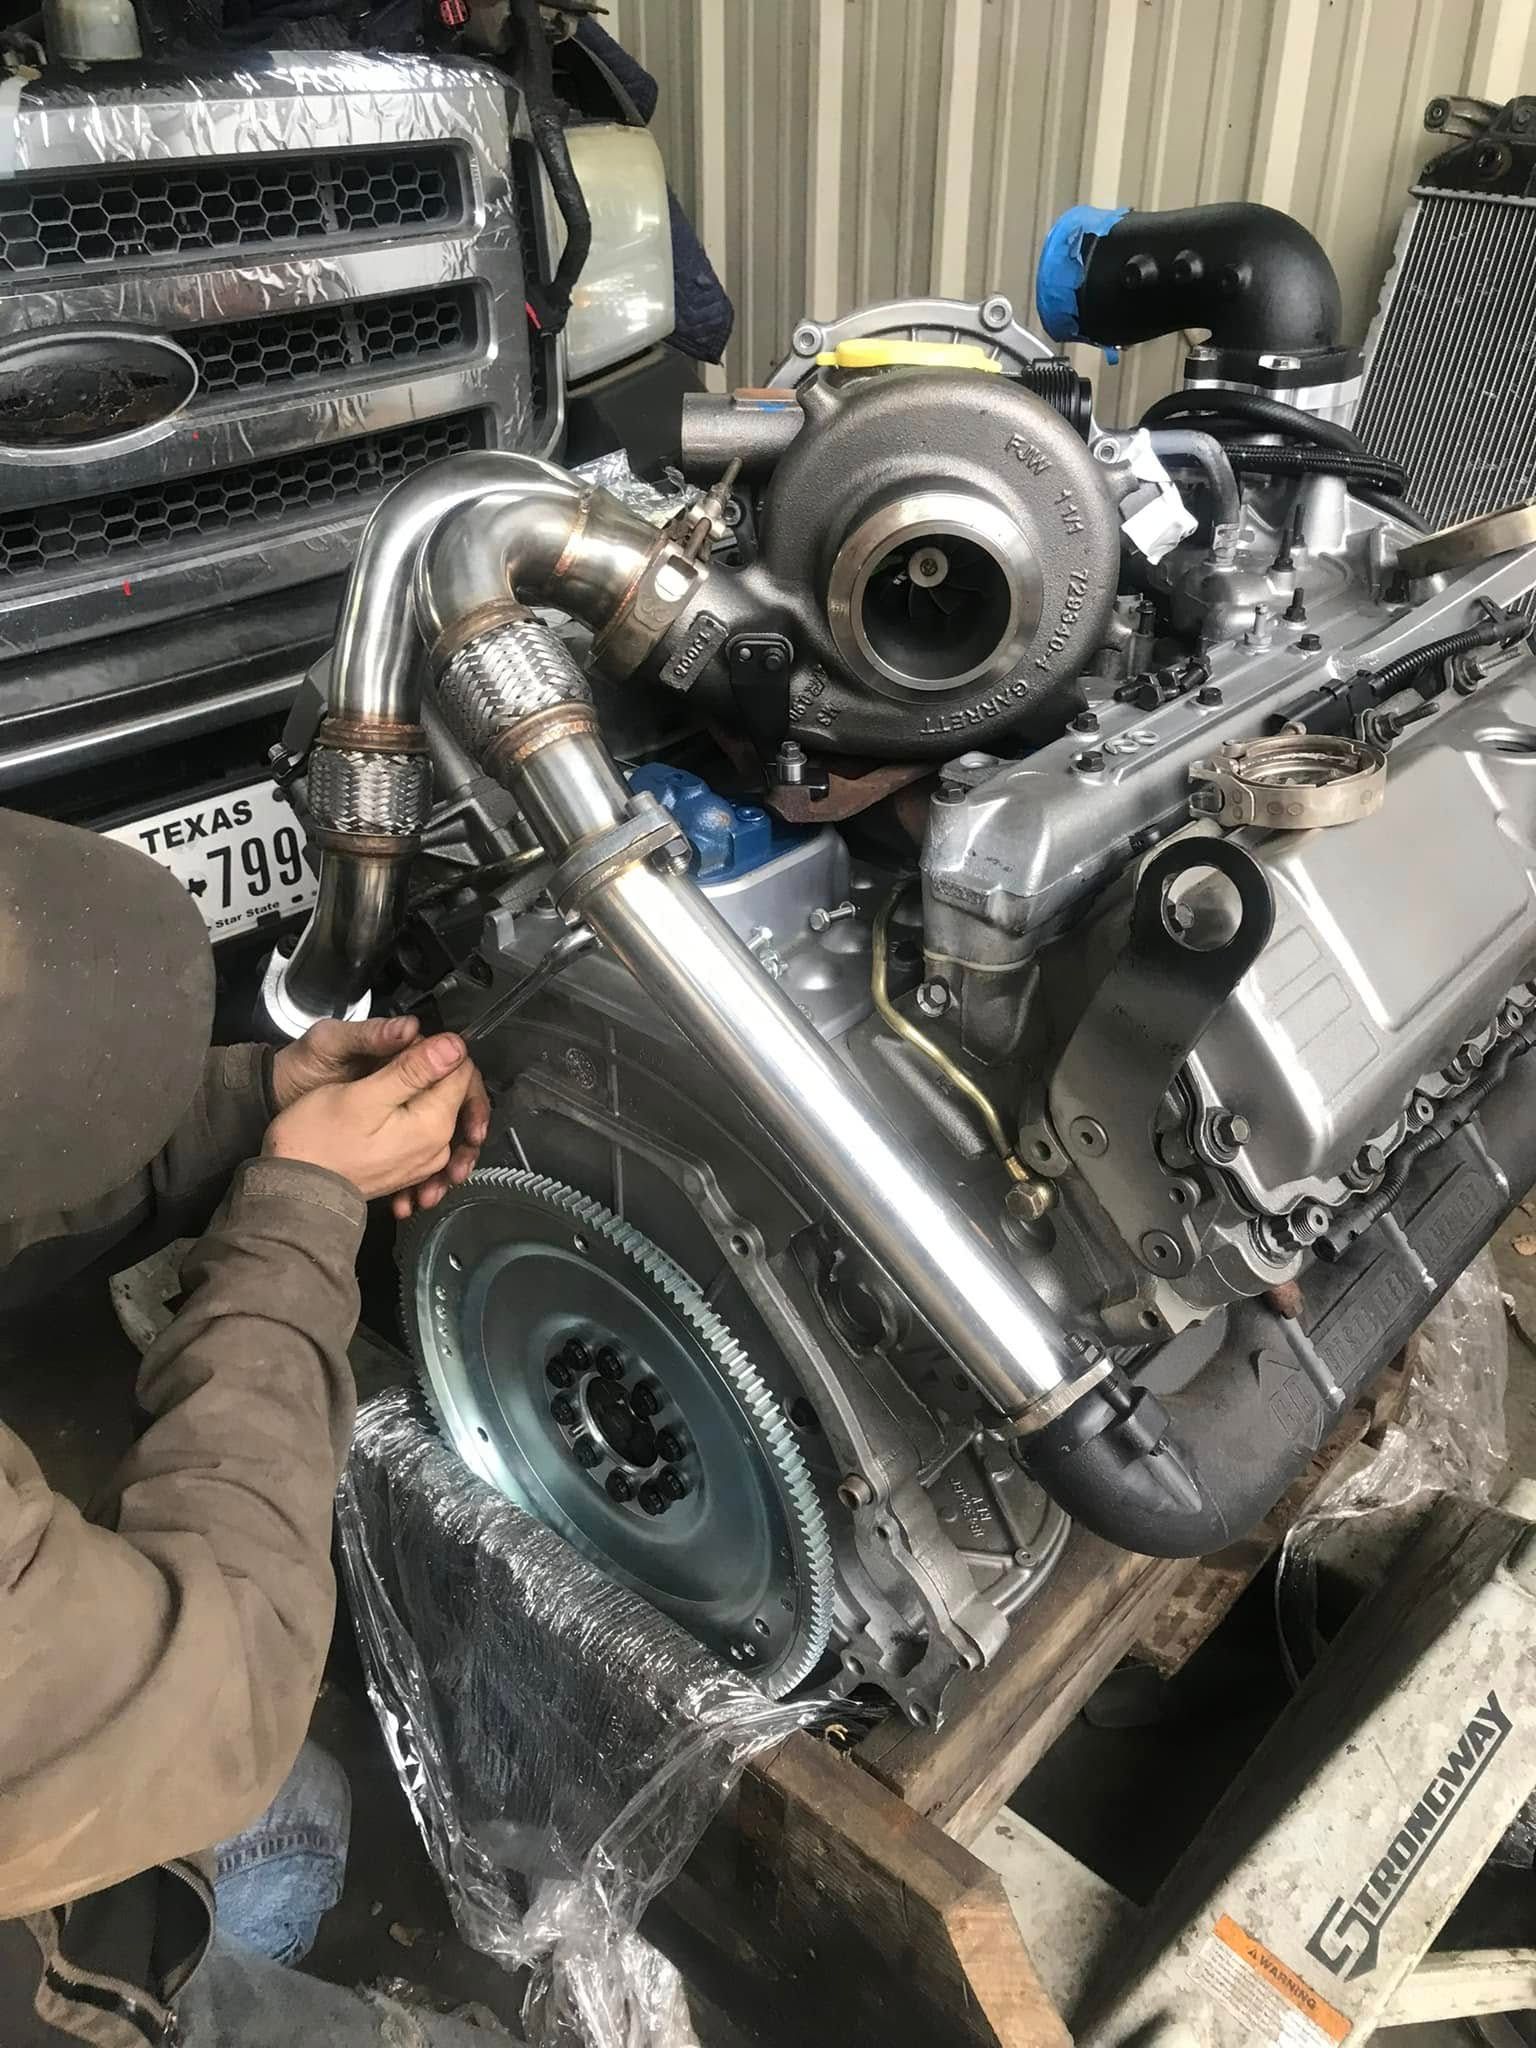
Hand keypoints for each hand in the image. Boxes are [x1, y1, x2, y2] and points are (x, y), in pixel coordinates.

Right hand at [263, 1033, 485, 1205]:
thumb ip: (413, 1071)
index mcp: (434, 1124)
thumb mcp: (364, 1096)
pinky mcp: (407, 1170)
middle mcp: (438, 1147)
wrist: (292, 1191)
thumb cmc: (317, 1141)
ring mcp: (424, 1163)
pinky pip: (423, 1136)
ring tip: (385, 1084)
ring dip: (419, 1094)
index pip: (461, 1070)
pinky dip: (411, 1119)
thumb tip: (455, 1047)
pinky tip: (388, 1110)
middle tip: (392, 1064)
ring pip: (438, 1112)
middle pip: (454, 1093)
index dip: (436, 1048)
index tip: (406, 1046)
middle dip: (431, 1071)